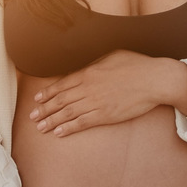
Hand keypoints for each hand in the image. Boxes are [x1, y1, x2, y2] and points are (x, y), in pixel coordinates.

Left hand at [30, 51, 186, 136]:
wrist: (154, 80)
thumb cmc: (136, 64)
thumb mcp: (111, 55)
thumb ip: (94, 62)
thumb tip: (83, 65)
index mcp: (88, 72)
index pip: (62, 84)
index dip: (48, 93)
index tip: (37, 99)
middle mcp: (88, 88)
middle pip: (61, 100)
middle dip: (45, 109)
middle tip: (32, 116)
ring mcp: (96, 103)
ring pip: (68, 113)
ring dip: (52, 120)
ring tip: (41, 127)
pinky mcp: (106, 115)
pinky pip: (83, 123)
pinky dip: (69, 128)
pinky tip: (59, 132)